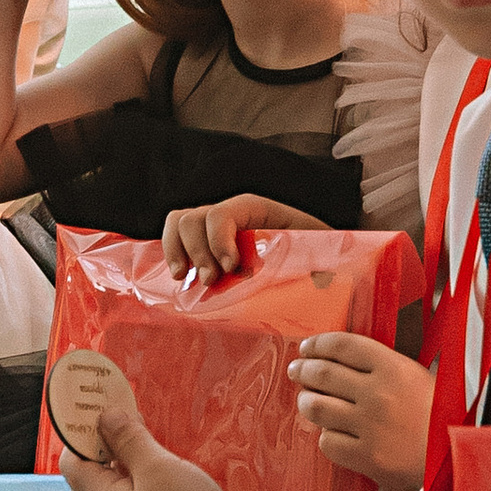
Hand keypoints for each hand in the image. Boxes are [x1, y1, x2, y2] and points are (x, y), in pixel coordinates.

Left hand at [61, 396, 271, 490]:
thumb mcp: (159, 468)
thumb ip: (128, 440)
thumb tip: (104, 417)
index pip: (72, 463)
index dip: (80, 432)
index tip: (97, 405)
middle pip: (89, 476)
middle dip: (99, 443)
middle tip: (119, 414)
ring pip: (113, 488)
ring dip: (121, 459)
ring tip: (140, 432)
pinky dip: (138, 476)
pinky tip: (158, 464)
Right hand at [162, 192, 326, 290]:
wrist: (315, 266)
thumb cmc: (317, 259)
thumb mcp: (320, 254)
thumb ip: (318, 261)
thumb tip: (318, 277)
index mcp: (257, 210)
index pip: (223, 213)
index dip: (220, 239)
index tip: (231, 269)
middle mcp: (231, 215)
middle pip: (194, 219)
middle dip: (198, 251)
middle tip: (211, 281)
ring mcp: (214, 231)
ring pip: (179, 225)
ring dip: (178, 252)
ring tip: (187, 279)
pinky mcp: (205, 249)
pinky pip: (175, 240)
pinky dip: (170, 254)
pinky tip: (180, 278)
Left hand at [288, 333, 431, 490]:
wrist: (460, 459)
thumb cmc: (446, 416)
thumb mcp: (422, 378)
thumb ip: (386, 366)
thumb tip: (345, 359)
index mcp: (395, 368)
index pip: (342, 345)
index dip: (318, 345)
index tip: (307, 348)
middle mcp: (378, 394)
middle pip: (323, 373)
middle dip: (303, 370)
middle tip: (296, 370)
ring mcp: (369, 427)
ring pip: (317, 407)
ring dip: (307, 402)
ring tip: (307, 401)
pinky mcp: (366, 457)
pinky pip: (328, 442)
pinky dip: (326, 436)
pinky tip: (331, 434)